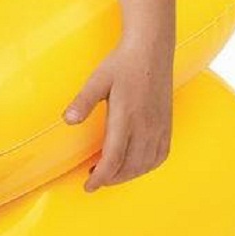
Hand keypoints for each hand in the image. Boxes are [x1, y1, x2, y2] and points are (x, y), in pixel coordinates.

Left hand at [61, 38, 173, 192]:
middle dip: (110, 179)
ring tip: (110, 173)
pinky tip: (134, 164)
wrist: (152, 49)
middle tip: (93, 179)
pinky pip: (160, 155)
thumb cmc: (121, 64)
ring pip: (145, 164)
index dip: (100, 177)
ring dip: (127, 175)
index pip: (113, 158)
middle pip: (129, 167)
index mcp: (127, 117)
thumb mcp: (97, 80)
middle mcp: (146, 125)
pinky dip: (146, 166)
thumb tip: (67, 120)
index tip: (88, 186)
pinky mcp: (167, 123)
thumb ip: (83, 101)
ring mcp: (160, 126)